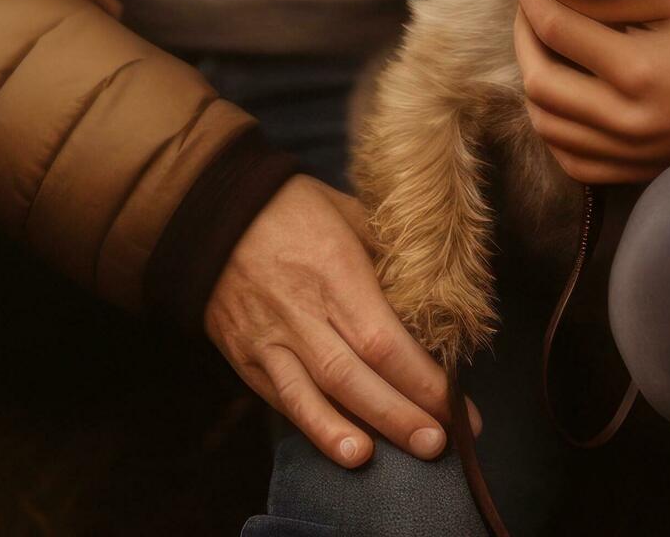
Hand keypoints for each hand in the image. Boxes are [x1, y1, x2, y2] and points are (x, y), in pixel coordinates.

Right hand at [203, 175, 453, 468]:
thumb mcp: (350, 211)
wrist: (212, 211)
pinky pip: (280, 397)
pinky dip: (310, 424)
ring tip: (371, 460)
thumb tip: (445, 293)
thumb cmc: (294, 208)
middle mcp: (300, 311)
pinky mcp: (245, 356)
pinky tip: (336, 447)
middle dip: (397, 416)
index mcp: (334, 271)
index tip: (458, 406)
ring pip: (308, 395)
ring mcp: (268, 338)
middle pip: (352, 376)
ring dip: (341, 433)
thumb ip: (393, 255)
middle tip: (437, 445)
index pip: (383, 339)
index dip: (422, 379)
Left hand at [511, 0, 669, 184]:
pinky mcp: (635, 171)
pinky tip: (563, 100)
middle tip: (529, 11)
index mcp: (637, 68)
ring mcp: (628, 151)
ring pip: (545, 126)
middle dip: (521, 38)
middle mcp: (625, 117)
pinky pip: (570, 161)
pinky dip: (553, 130)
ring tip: (542, 50)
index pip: (555, 29)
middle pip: (538, 81)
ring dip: (532, 83)